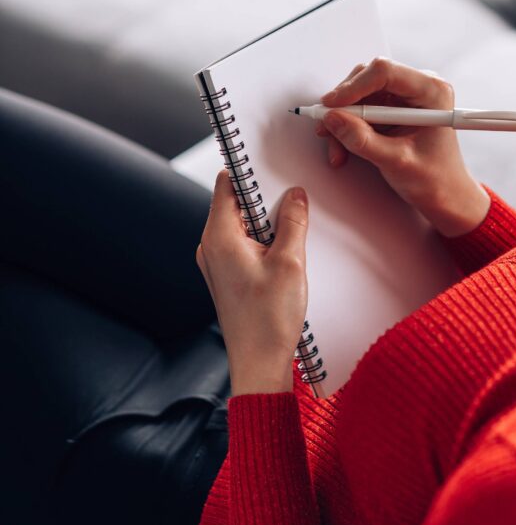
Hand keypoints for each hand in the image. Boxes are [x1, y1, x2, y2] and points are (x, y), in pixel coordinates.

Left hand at [196, 171, 308, 394]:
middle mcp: (210, 247)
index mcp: (219, 236)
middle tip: (294, 196)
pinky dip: (264, 241)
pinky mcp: (227, 277)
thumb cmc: (268, 320)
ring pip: (243, 225)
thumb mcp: (290, 262)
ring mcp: (216, 263)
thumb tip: (295, 195)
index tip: (269, 159)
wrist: (258, 365)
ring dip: (267, 222)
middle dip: (265, 197)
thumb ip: (292, 222)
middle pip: (235, 203)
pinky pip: (244, 245)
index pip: (226, 183)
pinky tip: (287, 251)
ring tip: (294, 228)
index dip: (248, 169)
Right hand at [317, 57, 489, 237]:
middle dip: (344, 104)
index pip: (386, 72)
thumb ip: (363, 140)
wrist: (444, 194)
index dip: (354, 86)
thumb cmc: (434, 178)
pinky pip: (360, 108)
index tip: (332, 106)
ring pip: (359, 93)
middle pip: (368, 78)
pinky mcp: (391, 107)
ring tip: (337, 147)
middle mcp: (418, 87)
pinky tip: (344, 146)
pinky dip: (348, 126)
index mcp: (432, 91)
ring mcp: (403, 96)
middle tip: (327, 127)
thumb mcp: (397, 162)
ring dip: (342, 119)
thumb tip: (334, 119)